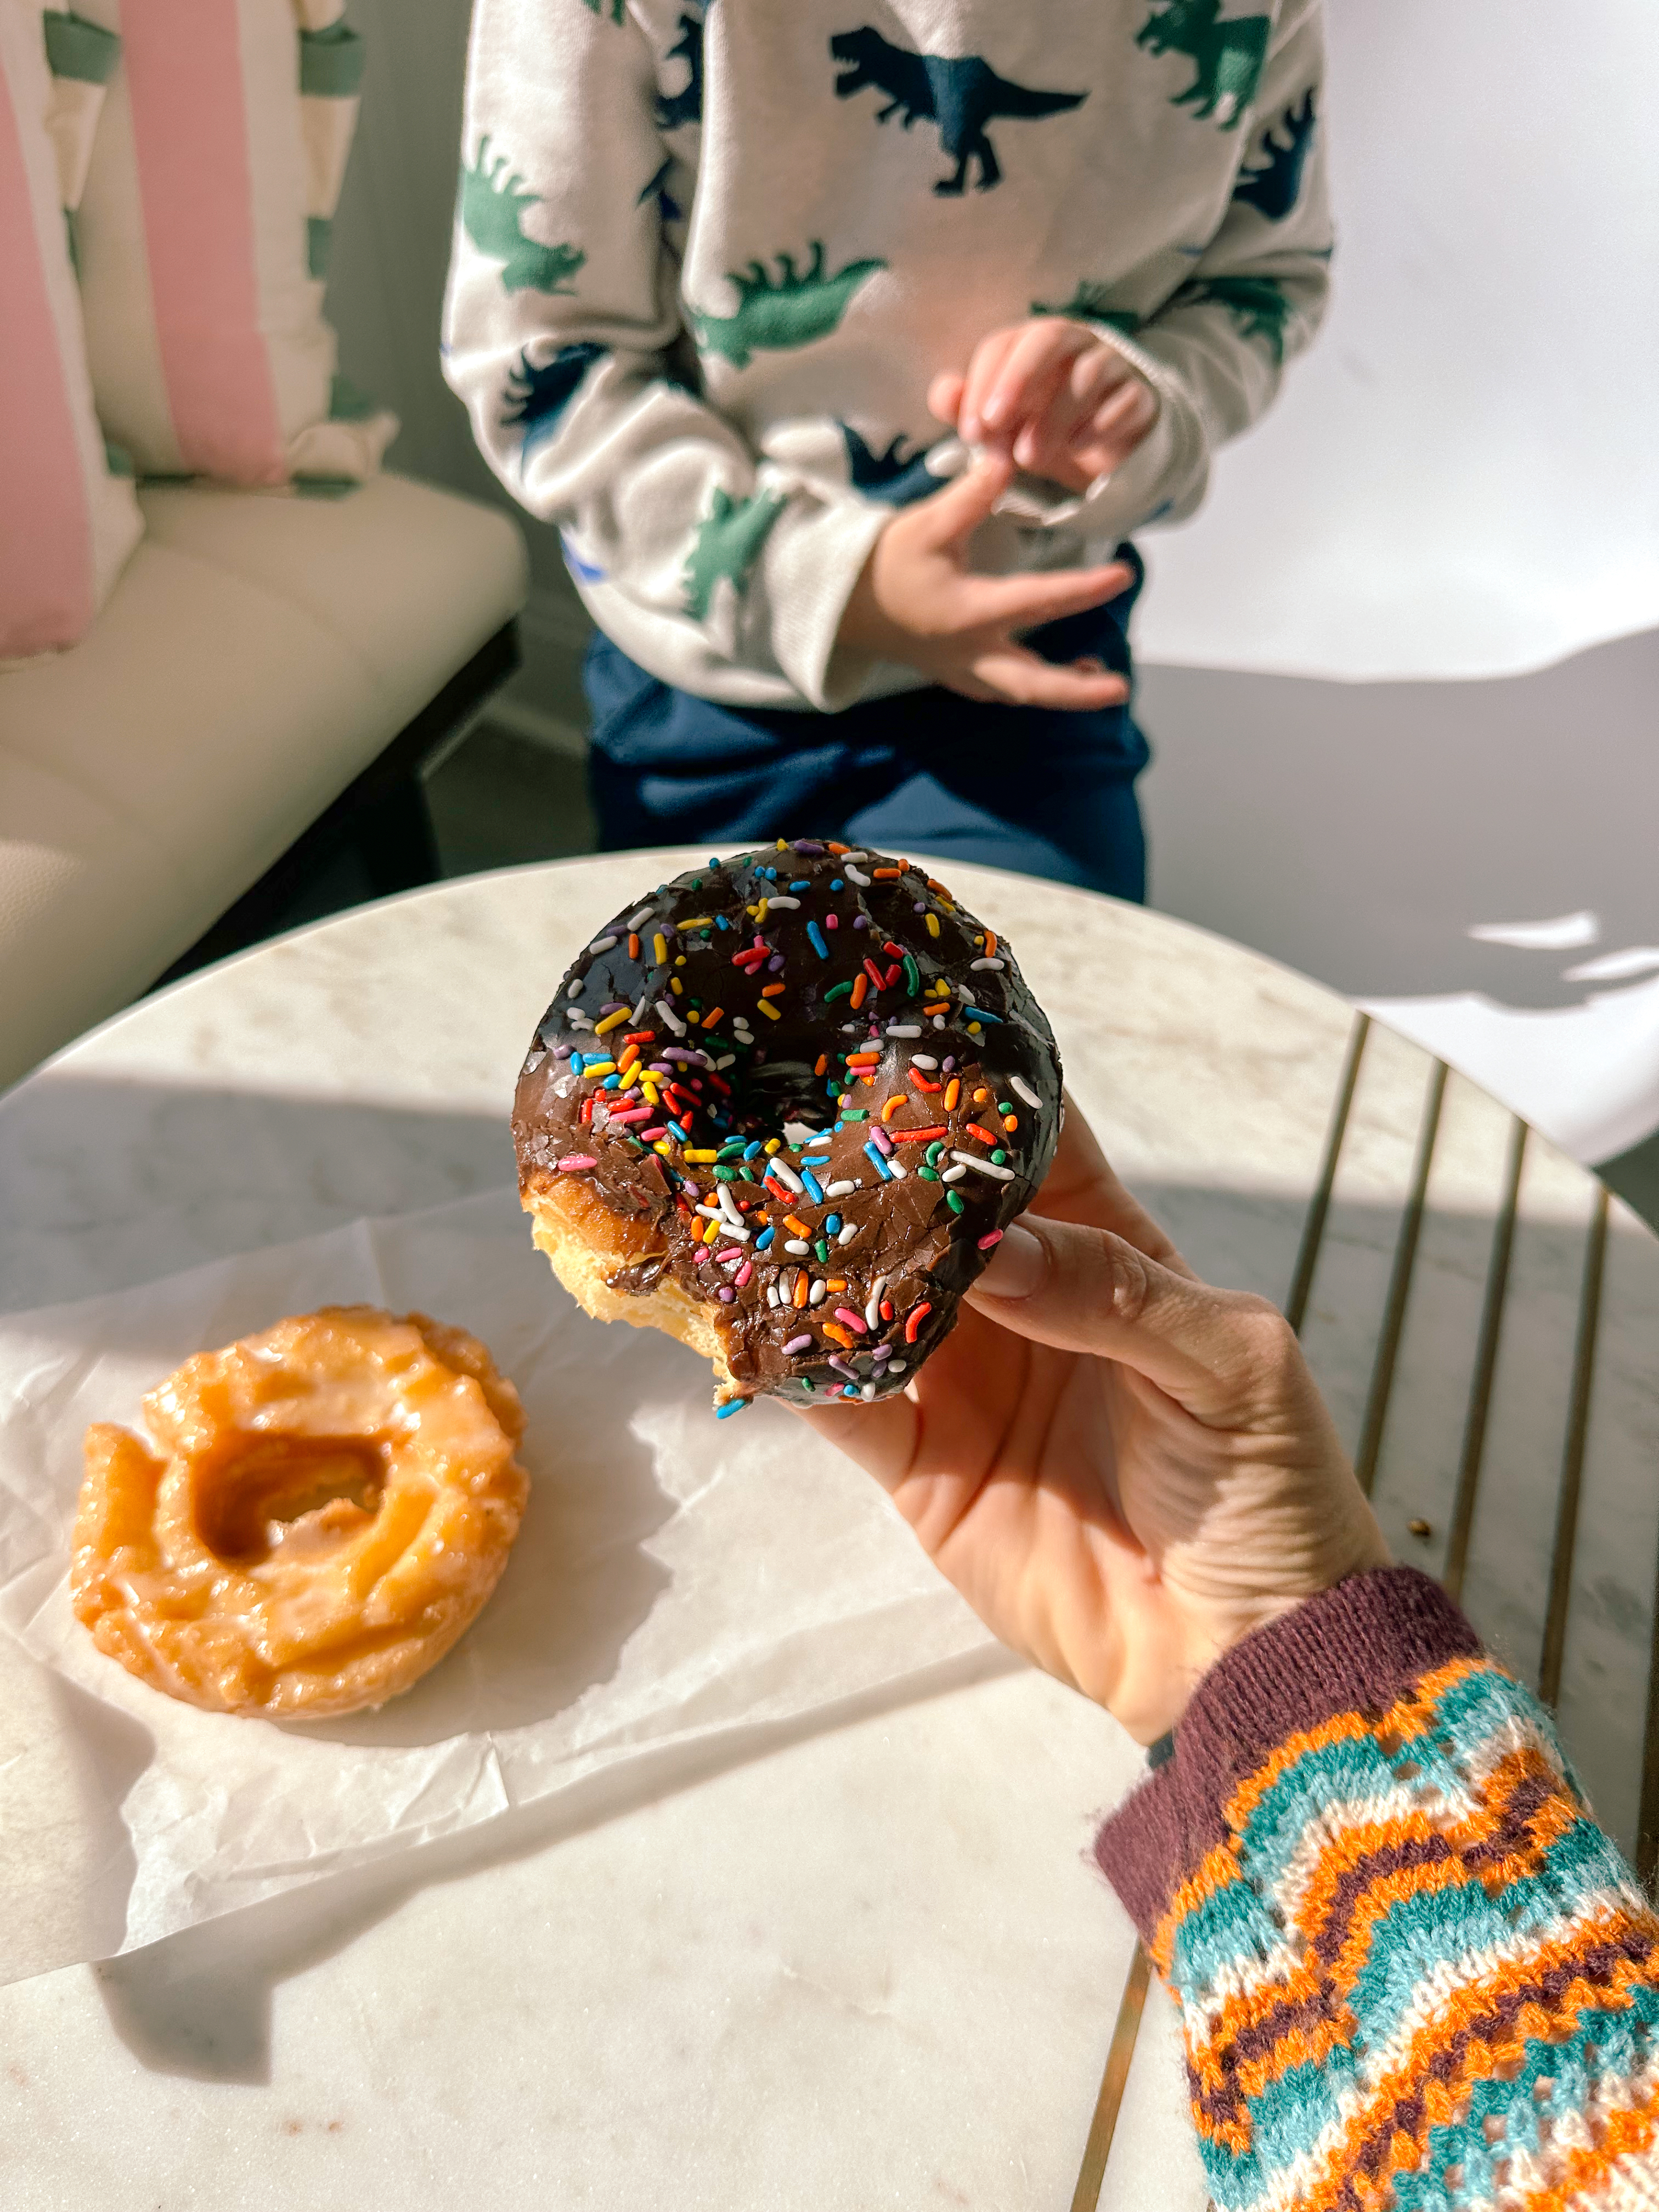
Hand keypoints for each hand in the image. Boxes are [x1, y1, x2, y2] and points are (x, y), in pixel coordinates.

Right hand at [798, 1105, 1390, 1741]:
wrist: (1243, 1655)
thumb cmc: (1272, 1490)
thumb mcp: (1229, 1364)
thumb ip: (1113, 1291)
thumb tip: (989, 1242)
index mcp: (1108, 1249)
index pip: (1032, 1142)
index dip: (973, 1083)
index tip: (898, 1024)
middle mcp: (1021, 1301)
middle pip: (929, 1211)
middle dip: (867, 1160)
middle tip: (788, 1100)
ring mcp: (963, 1381)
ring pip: (870, 1297)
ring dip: (816, 1255)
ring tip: (748, 1196)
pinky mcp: (920, 1467)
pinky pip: (843, 1406)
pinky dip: (795, 1368)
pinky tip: (747, 1326)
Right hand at [836, 457, 1132, 708]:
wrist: (838, 604)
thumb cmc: (882, 563)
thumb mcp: (925, 524)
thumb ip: (971, 496)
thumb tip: (1007, 458)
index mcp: (970, 613)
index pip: (1040, 602)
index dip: (1085, 590)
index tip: (1123, 576)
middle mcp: (971, 651)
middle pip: (1033, 683)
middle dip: (1078, 691)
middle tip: (1120, 688)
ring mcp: (960, 669)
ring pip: (1018, 691)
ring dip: (1057, 690)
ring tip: (1096, 677)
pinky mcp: (950, 672)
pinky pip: (997, 689)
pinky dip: (1026, 686)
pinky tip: (1043, 674)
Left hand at [929, 319, 1158, 493]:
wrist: (1098, 442)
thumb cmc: (1037, 423)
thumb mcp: (999, 421)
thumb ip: (967, 406)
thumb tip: (946, 395)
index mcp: (1031, 341)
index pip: (1003, 345)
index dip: (982, 385)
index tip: (971, 432)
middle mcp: (1074, 341)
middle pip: (1048, 339)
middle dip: (1019, 380)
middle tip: (996, 426)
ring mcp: (1111, 363)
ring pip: (1089, 372)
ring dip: (1054, 416)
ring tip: (1029, 456)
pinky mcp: (1139, 395)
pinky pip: (1126, 399)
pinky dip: (1100, 424)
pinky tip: (1077, 448)